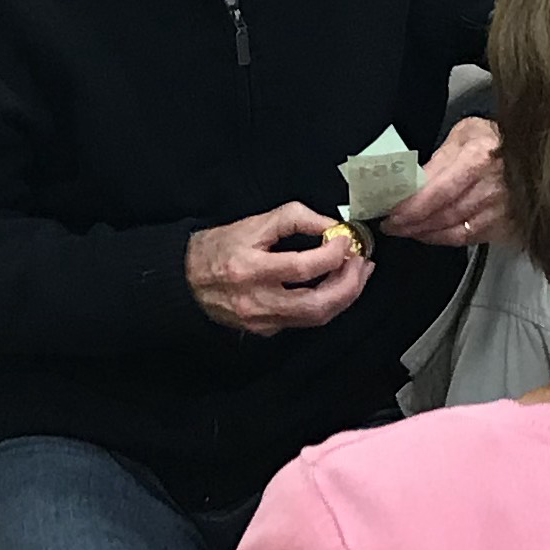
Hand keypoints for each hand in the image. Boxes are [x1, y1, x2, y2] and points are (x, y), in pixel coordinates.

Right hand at [186, 202, 371, 335]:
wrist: (186, 280)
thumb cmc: (220, 247)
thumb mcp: (255, 222)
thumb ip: (296, 218)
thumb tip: (332, 226)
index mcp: (251, 269)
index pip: (304, 268)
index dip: (333, 254)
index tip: (346, 240)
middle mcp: (257, 301)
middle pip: (317, 305)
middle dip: (349, 285)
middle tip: (363, 263)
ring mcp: (262, 321)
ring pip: (316, 318)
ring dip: (344, 297)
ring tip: (357, 274)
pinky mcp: (265, 330)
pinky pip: (304, 321)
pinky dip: (326, 304)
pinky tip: (335, 286)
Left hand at [380, 116, 506, 248]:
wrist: (536, 152)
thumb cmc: (497, 139)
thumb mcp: (466, 132)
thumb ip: (440, 156)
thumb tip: (414, 180)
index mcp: (477, 157)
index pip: (436, 191)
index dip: (410, 206)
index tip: (390, 213)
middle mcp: (490, 187)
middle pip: (442, 214)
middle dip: (411, 223)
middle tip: (391, 225)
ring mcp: (500, 210)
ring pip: (453, 231)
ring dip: (424, 234)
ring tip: (406, 230)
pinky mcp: (506, 226)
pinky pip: (469, 238)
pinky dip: (445, 239)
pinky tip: (431, 234)